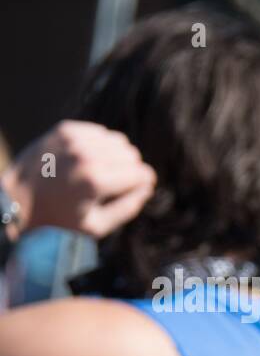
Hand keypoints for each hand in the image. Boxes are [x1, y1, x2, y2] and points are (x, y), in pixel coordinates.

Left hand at [0, 120, 155, 239]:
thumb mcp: (97, 226)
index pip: (141, 173)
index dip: (145, 183)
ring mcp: (74, 140)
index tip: (141, 188)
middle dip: (131, 170)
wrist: (17, 198)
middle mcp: (86, 155)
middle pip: (132, 155)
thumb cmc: (59, 219)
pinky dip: (101, 145)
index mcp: (95, 181)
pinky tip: (90, 159)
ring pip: (119, 141)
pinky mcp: (66, 129)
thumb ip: (128, 208)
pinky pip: (101, 132)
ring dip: (117, 156)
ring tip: (105, 171)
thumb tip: (147, 188)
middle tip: (118, 184)